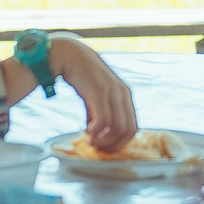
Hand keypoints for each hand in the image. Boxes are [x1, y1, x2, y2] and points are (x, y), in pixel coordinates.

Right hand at [51, 34, 136, 152]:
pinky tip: (85, 130)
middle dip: (113, 145)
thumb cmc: (82, 76)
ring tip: (90, 141)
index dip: (121, 142)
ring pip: (117, 128)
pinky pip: (103, 121)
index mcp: (126, 96)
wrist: (70, 55)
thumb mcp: (96, 95)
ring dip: (104, 141)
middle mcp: (123, 94)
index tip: (106, 147)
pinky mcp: (99, 92)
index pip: (133, 127)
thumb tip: (96, 132)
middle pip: (128, 131)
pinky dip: (96, 132)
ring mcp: (112, 93)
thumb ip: (99, 112)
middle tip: (97, 148)